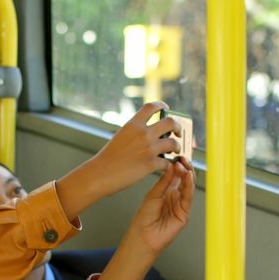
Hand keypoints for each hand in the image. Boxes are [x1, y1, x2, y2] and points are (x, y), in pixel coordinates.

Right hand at [56, 102, 182, 219]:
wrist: (100, 174)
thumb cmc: (107, 158)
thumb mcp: (120, 136)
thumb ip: (135, 131)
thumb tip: (150, 130)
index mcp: (133, 124)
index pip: (152, 107)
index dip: (161, 105)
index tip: (166, 108)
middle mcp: (143, 133)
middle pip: (170, 122)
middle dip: (177, 127)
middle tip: (178, 132)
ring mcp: (148, 149)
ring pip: (173, 143)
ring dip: (176, 147)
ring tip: (174, 151)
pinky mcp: (151, 165)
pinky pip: (168, 162)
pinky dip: (169, 165)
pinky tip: (166, 166)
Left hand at [124, 158, 195, 257]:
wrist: (143, 236)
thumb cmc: (144, 218)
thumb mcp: (153, 195)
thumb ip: (164, 181)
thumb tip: (172, 166)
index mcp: (165, 191)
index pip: (175, 175)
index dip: (177, 166)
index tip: (177, 157)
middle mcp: (174, 196)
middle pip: (183, 179)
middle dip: (184, 168)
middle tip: (182, 159)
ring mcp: (180, 204)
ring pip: (188, 187)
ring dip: (188, 175)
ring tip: (185, 166)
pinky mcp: (184, 213)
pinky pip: (188, 198)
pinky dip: (189, 186)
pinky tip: (188, 177)